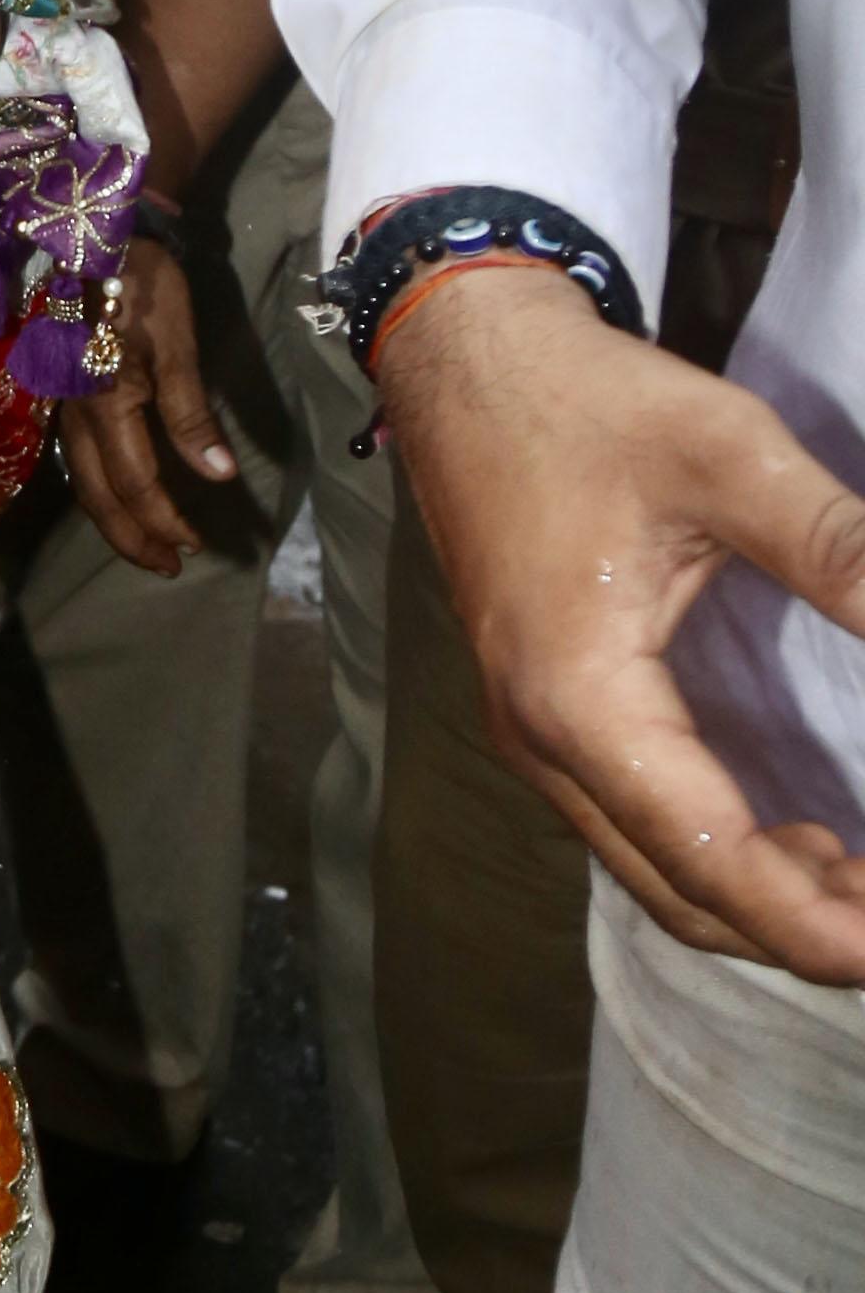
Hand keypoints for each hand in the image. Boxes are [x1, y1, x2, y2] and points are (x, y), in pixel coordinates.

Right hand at [57, 236, 239, 573]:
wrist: (96, 238)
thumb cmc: (143, 286)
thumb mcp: (177, 344)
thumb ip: (191, 413)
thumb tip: (217, 473)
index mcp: (105, 404)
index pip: (135, 483)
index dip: (164, 519)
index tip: (196, 543)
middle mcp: (75, 415)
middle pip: (100, 496)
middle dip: (134, 537)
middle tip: (170, 566)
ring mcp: (64, 407)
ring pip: (84, 481)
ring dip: (115, 520)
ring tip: (147, 544)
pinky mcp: (66, 396)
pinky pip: (79, 460)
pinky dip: (102, 490)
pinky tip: (119, 496)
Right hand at [378, 264, 864, 977]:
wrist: (464, 359)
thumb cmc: (586, 403)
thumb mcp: (730, 458)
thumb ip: (842, 549)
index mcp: (579, 696)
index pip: (710, 858)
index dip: (813, 924)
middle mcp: (543, 741)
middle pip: (681, 894)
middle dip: (800, 934)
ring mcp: (534, 735)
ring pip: (655, 872)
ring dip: (763, 903)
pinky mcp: (544, 715)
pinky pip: (635, 828)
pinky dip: (720, 861)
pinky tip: (797, 840)